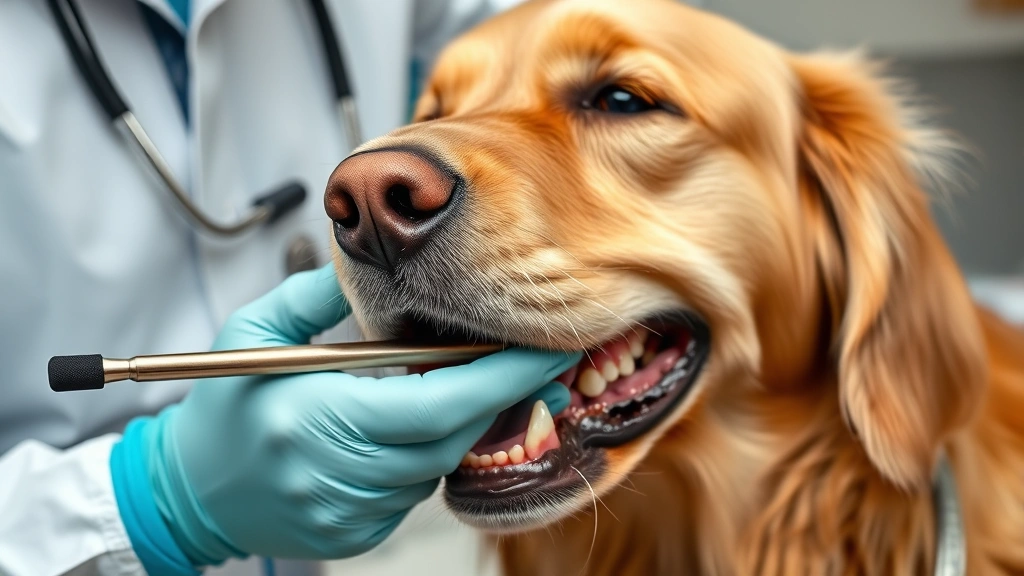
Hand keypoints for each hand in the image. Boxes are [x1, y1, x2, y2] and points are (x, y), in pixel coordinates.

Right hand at [110, 264, 578, 571]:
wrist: (191, 492)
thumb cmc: (223, 405)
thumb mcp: (255, 332)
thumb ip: (318, 294)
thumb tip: (377, 266)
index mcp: (317, 418)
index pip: (438, 404)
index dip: (501, 379)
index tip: (544, 351)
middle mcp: (338, 475)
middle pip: (453, 438)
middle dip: (498, 398)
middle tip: (530, 361)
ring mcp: (348, 514)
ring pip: (439, 466)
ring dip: (458, 424)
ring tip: (461, 383)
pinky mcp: (354, 535)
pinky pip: (416, 493)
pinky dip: (425, 455)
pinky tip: (411, 426)